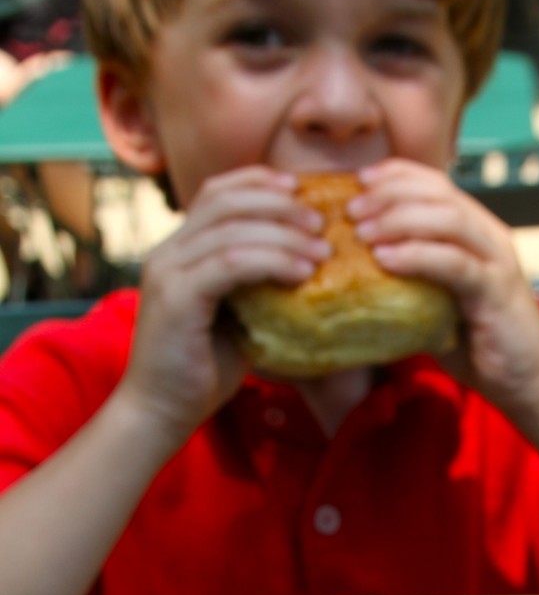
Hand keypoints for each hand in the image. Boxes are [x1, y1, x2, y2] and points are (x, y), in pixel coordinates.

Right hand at [116, 166, 329, 457]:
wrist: (161, 412)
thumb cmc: (202, 371)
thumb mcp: (238, 320)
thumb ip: (257, 289)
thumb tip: (309, 272)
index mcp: (179, 251)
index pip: (215, 193)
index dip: (257, 182)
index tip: (299, 189)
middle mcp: (168, 252)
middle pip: (225, 201)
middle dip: (278, 204)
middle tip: (319, 222)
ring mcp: (168, 272)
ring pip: (231, 229)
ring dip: (283, 234)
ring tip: (321, 251)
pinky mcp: (177, 298)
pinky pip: (229, 263)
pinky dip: (270, 261)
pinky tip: (301, 274)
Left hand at [350, 160, 538, 424]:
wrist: (527, 386)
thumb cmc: (480, 349)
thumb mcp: (438, 305)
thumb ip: (413, 282)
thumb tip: (360, 275)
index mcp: (477, 233)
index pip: (437, 185)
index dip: (397, 175)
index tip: (358, 182)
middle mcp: (490, 238)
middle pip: (439, 193)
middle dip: (390, 193)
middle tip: (352, 210)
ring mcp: (497, 262)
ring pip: (448, 218)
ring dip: (399, 219)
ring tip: (363, 232)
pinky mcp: (497, 291)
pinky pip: (454, 263)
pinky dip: (417, 255)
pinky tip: (386, 258)